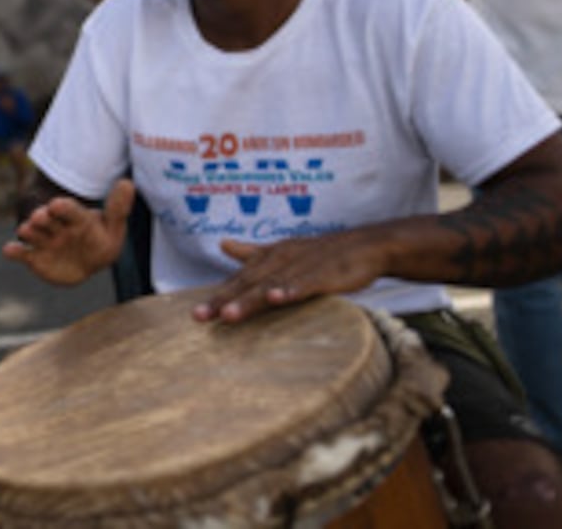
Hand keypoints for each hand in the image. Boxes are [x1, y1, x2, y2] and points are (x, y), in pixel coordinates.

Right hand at [3, 178, 135, 284]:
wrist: (88, 261)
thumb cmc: (101, 240)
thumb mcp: (112, 226)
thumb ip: (118, 208)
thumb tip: (128, 183)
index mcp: (76, 217)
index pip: (69, 210)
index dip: (64, 208)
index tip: (57, 204)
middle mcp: (57, 226)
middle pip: (47, 220)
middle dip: (42, 218)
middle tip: (40, 216)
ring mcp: (44, 241)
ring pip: (33, 234)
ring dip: (29, 231)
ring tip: (26, 230)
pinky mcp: (34, 257)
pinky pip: (22, 254)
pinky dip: (14, 252)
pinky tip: (9, 250)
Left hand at [193, 229, 385, 323]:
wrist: (366, 245)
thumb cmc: (322, 252)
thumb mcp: (284, 249)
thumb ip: (253, 251)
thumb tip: (223, 244)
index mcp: (271, 256)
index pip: (240, 279)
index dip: (218, 295)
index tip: (196, 314)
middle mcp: (282, 260)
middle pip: (249, 283)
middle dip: (224, 300)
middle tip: (200, 317)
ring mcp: (303, 267)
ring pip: (272, 286)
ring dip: (250, 300)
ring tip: (229, 315)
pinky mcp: (324, 275)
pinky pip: (305, 284)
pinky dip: (291, 290)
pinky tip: (278, 298)